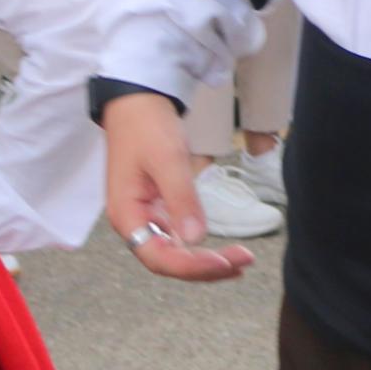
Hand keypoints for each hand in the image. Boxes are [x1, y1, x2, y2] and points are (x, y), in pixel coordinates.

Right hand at [104, 92, 254, 283]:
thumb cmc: (147, 126)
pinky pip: (178, 236)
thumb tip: (196, 240)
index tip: (225, 264)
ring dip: (205, 261)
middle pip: (168, 260)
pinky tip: (221, 250)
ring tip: (240, 262)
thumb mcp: (167, 159)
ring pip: (174, 252)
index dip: (192, 267)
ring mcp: (145, 216)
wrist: (137, 101)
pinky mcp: (157, 207)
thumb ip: (181, 199)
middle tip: (243, 263)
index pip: (159, 257)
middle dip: (205, 268)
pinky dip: (199, 247)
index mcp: (127, 216)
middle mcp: (133, 222)